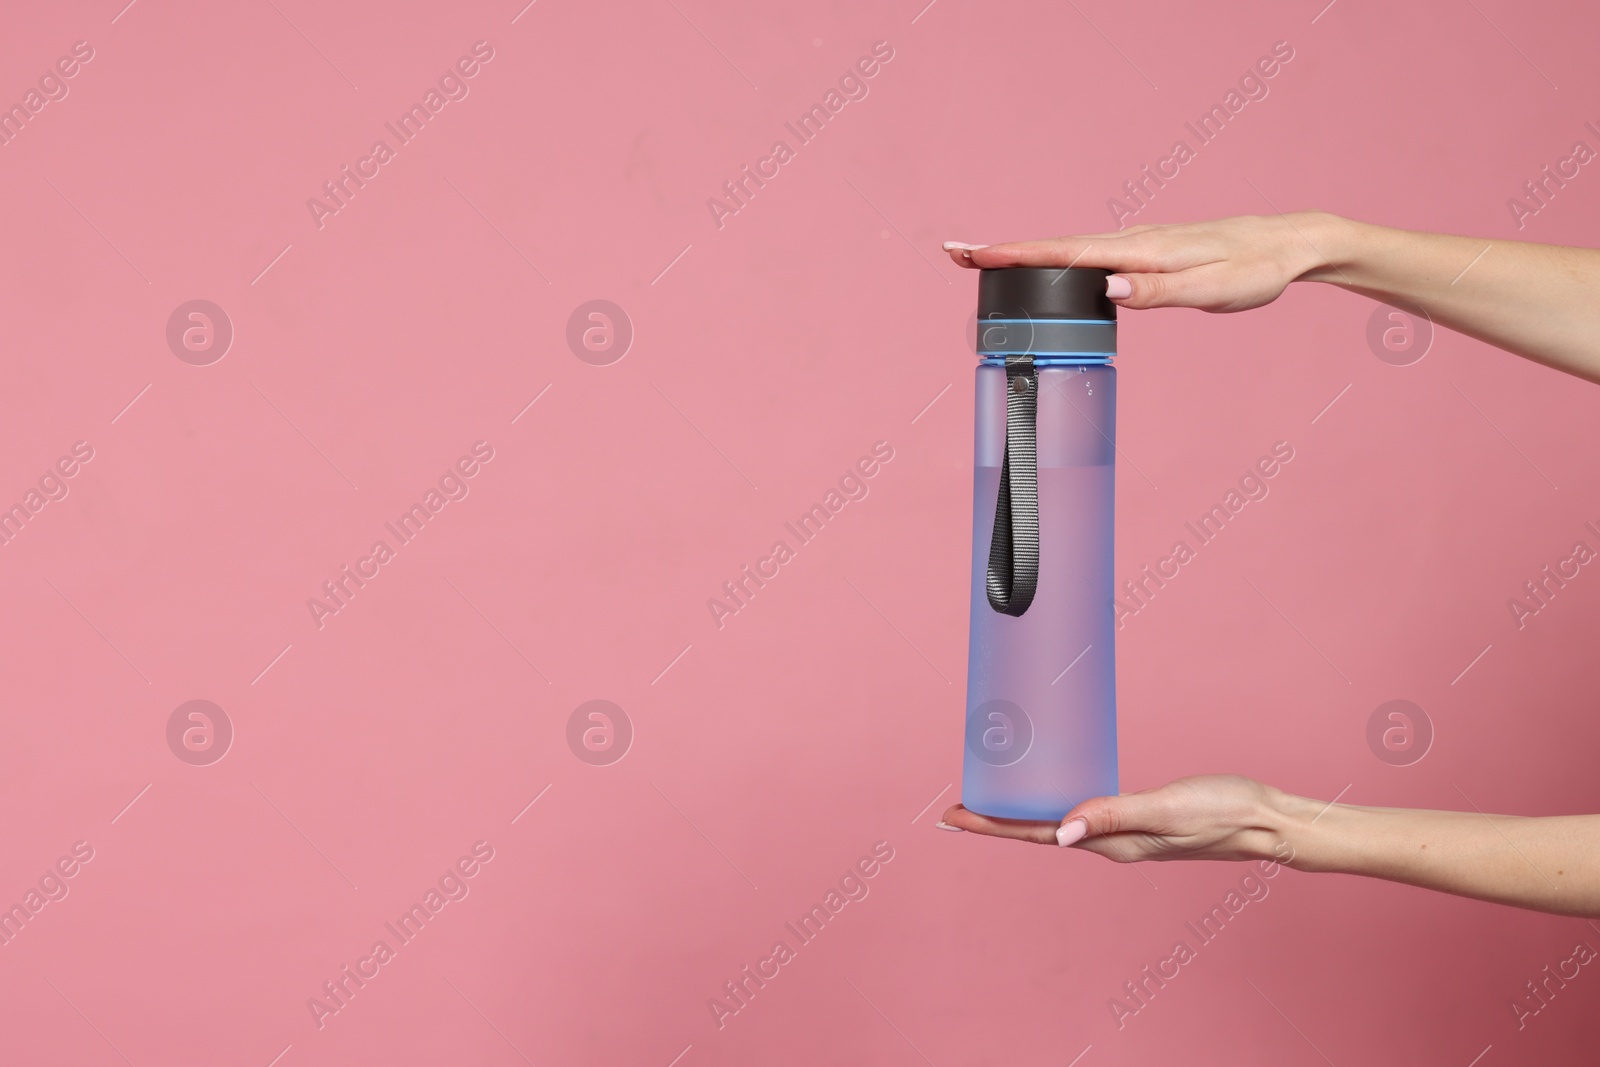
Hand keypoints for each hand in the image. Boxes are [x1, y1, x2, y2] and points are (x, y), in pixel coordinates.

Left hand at [938, 774, 1292, 863]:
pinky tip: (1050, 789)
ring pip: (1058, 821)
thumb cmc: (1225, 812)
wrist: (1269, 820)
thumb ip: (1115, 815)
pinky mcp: (1137, 816)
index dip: (992, 825)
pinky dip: (1055, 800)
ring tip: (990, 799)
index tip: (952, 816)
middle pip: (1038, 830)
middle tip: (955, 809)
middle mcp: (1111, 842)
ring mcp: (1124, 831)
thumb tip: (1061, 833)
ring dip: (1021, 813)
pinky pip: (1083, 809)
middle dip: (995, 821)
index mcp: (1112, 843)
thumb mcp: (1167, 809)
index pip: (1037, 834)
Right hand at [943, 213, 1340, 313]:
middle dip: (1003, 250)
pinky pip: (1087, 256)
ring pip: (1068, 250)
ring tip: (980, 260)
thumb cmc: (1255, 269)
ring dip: (1023, 253)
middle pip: (1055, 246)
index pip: (1066, 253)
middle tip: (955, 254)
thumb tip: (1108, 288)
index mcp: (1143, 250)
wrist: (1286, 244)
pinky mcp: (1143, 252)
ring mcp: (1136, 244)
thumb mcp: (1215, 289)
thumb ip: (1162, 291)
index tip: (975, 253)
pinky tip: (1040, 269)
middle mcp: (1133, 241)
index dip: (1017, 253)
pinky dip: (1054, 259)